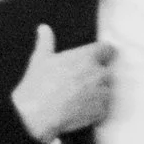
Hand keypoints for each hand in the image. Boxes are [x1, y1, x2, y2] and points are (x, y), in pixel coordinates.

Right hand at [9, 26, 113, 142]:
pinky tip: (79, 109)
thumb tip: (44, 28)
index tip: (100, 57)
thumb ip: (46, 41)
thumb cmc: (38, 85)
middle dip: (97, 75)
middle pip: (107, 71)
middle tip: (80, 82)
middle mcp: (99, 73)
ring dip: (98, 93)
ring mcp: (102, 93)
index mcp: (87, 57)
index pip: (108, 49)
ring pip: (106, 90)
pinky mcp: (101, 111)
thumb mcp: (40, 59)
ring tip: (78, 97)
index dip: (103, 53)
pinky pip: (103, 108)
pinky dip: (95, 109)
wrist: (36, 115)